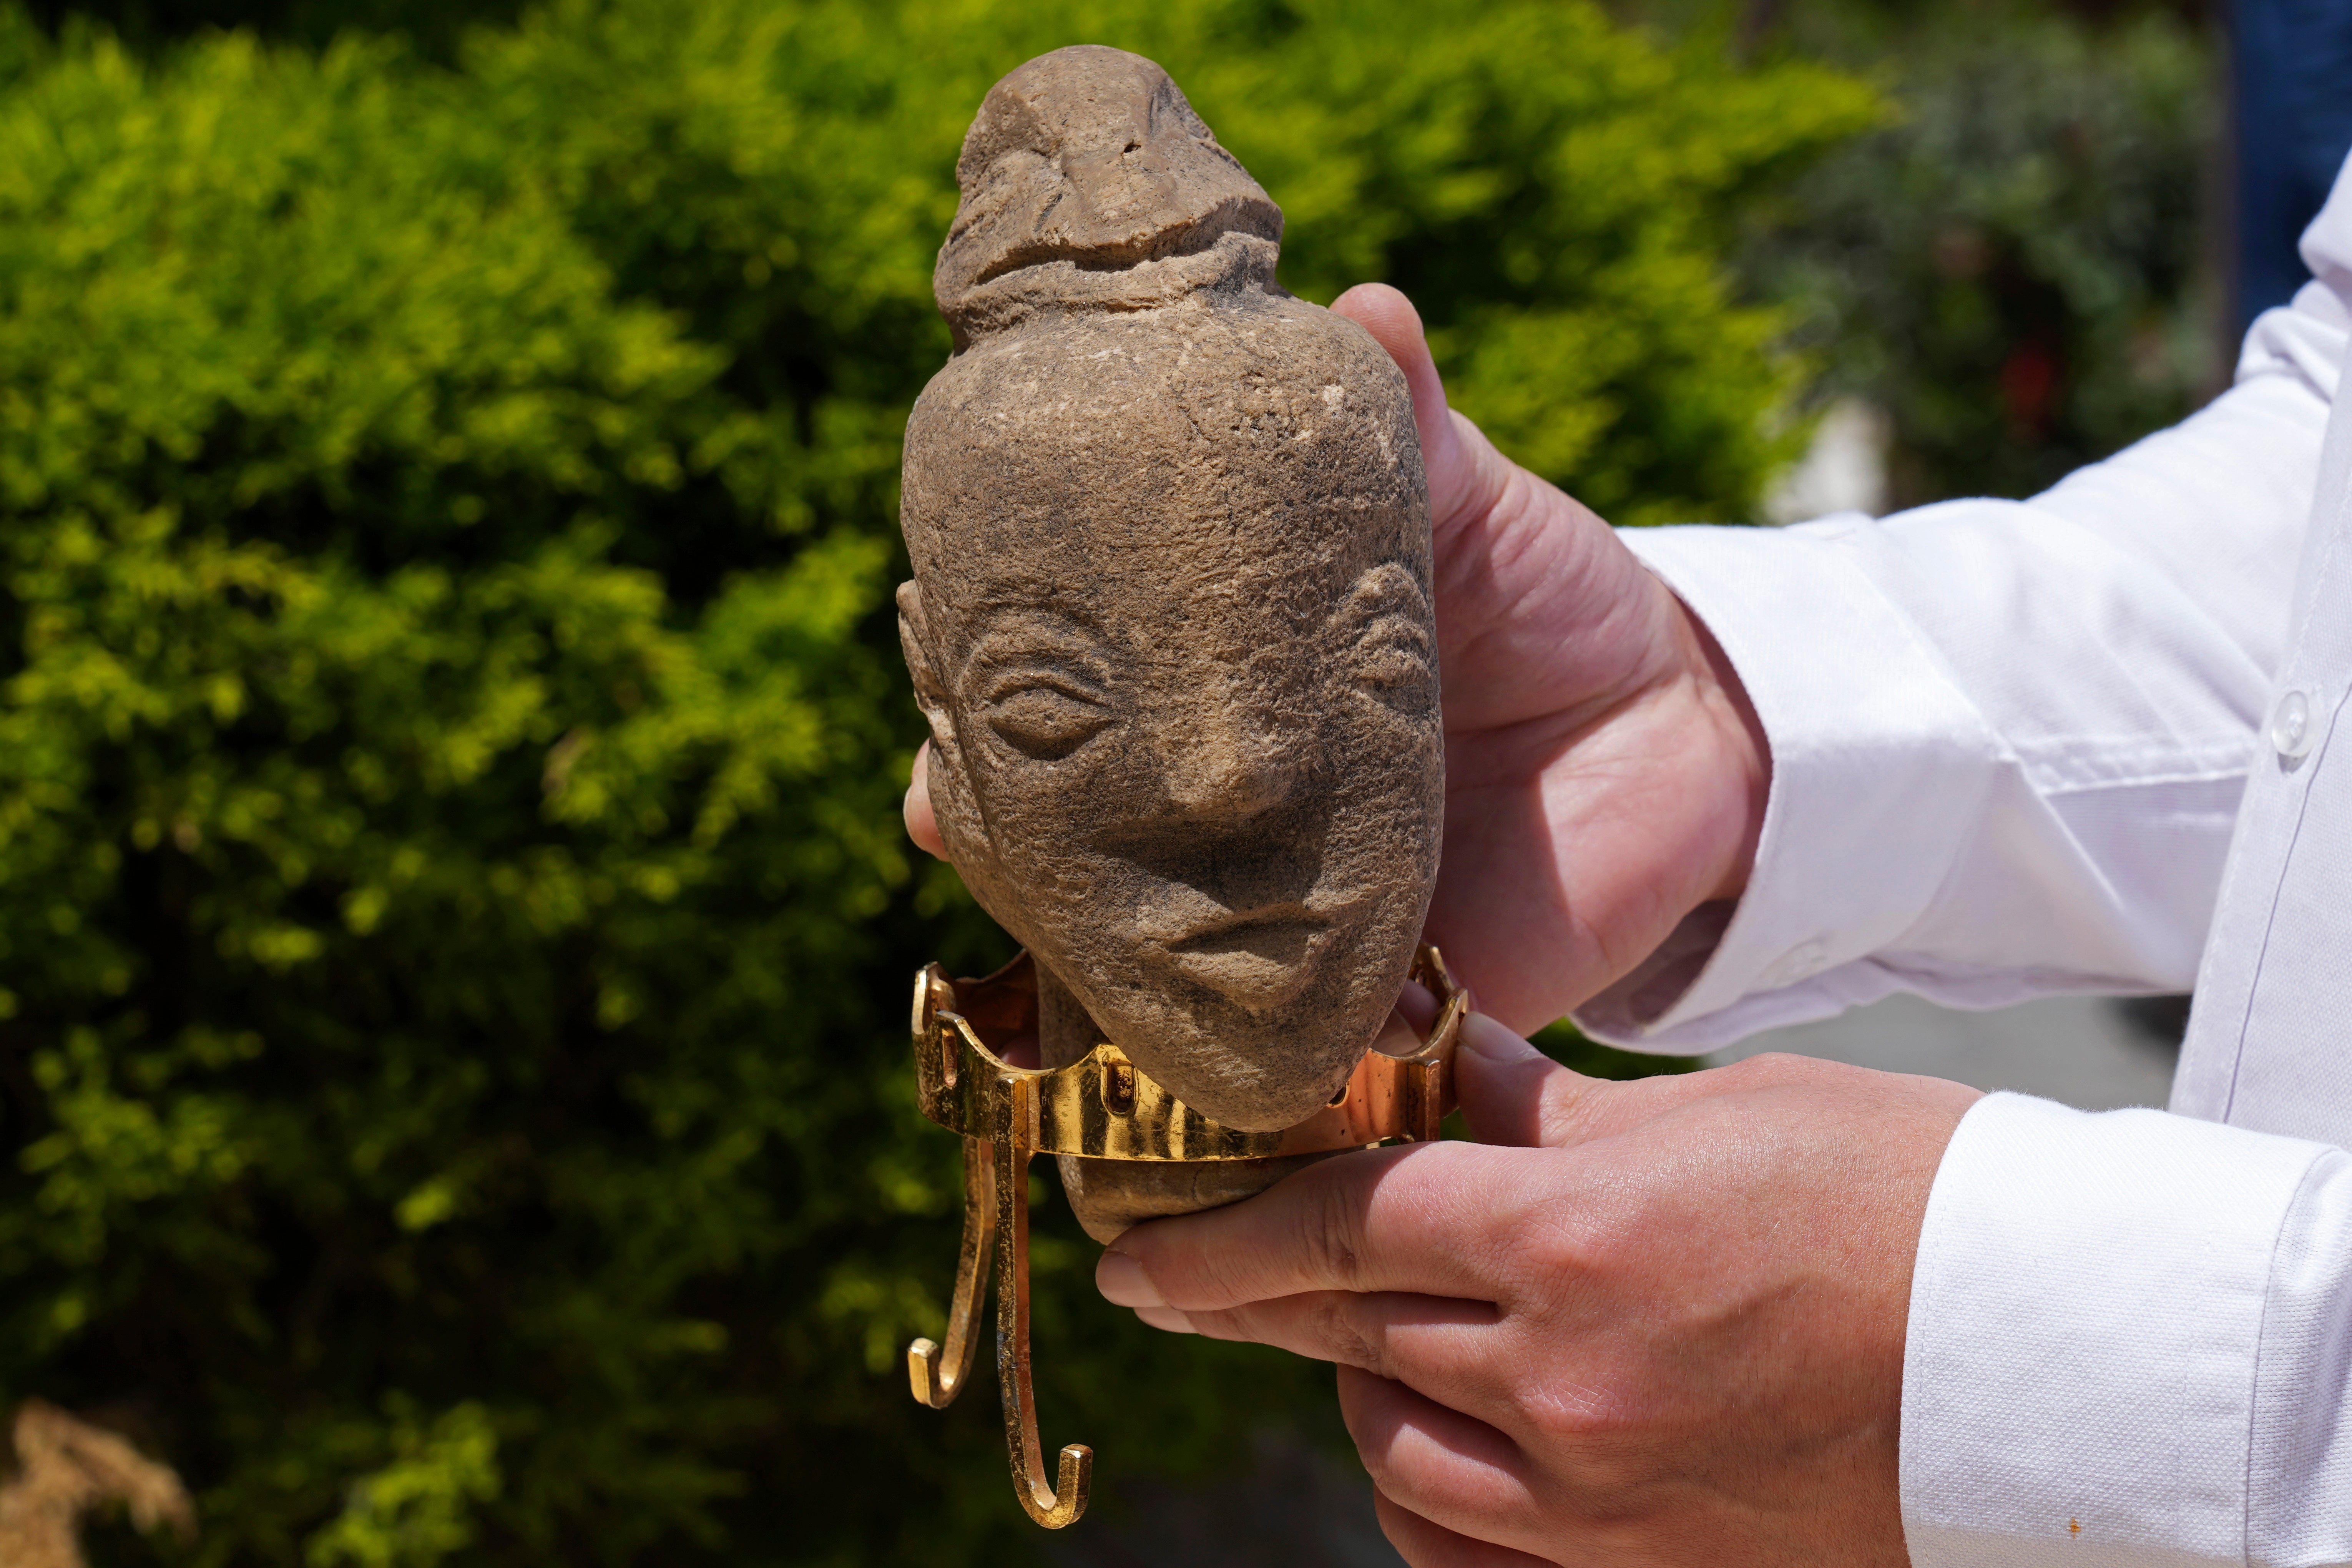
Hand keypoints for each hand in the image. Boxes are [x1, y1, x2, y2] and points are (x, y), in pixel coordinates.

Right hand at [905, 283, 1767, 1030]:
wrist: (1687, 735)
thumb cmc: (1547, 597)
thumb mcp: (1472, 509)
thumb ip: (1412, 433)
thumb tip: (1366, 308)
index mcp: (1219, 683)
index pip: (1067, 692)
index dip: (987, 693)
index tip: (930, 677)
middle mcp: (1227, 809)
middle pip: (1080, 841)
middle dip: (1009, 840)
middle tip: (945, 818)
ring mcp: (1287, 916)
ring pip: (1162, 958)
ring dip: (1104, 958)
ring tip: (1049, 948)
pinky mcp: (1379, 1002)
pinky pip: (1299, 1044)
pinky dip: (1257, 1050)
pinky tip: (1212, 1045)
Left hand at [1096, 1012, 1980, 1565]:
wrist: (2057, 1350)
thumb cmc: (1903, 1192)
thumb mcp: (1713, 1111)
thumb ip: (1545, 1112)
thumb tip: (1432, 1073)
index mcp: (1578, 1237)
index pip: (1339, 1222)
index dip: (1216, 1229)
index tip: (1135, 1239)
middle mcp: (1565, 1381)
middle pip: (1343, 1333)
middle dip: (1240, 1297)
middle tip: (1171, 1274)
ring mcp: (1601, 1497)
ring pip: (1395, 1450)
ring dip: (1354, 1383)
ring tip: (1364, 1332)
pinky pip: (1466, 1546)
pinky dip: (1425, 1487)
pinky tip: (1432, 1438)